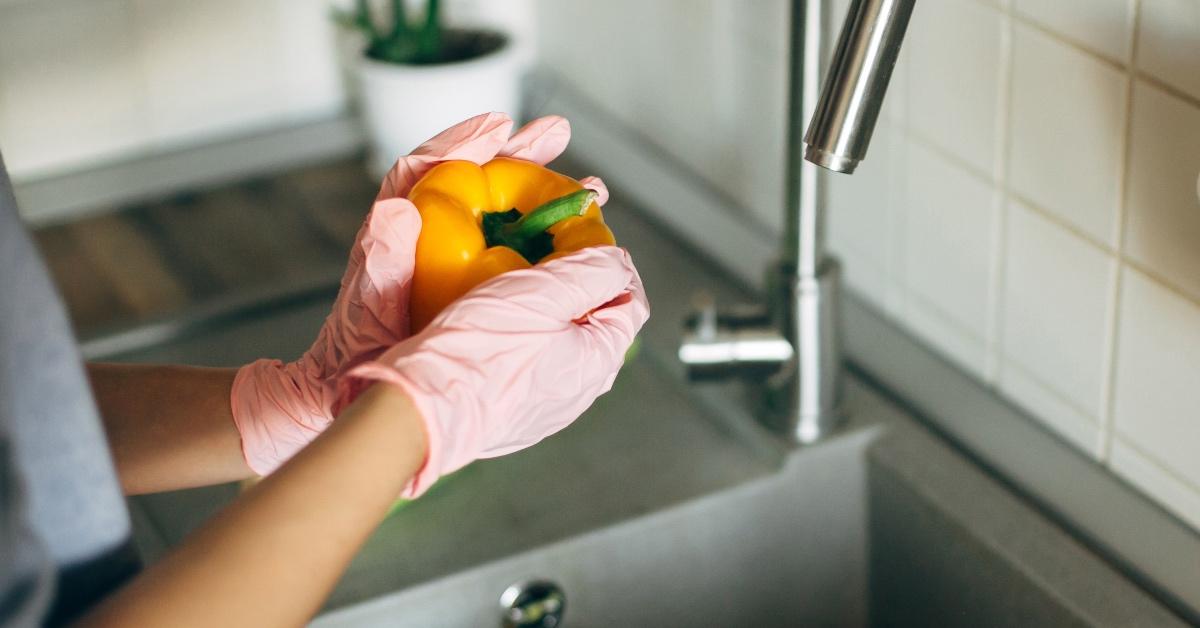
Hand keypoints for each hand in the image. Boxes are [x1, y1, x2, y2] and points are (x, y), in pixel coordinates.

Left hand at [230, 112, 610, 474]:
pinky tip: (576, 242)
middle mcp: (425, 235)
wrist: (355, 388)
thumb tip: (394, 209)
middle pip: (475, 179)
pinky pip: (510, 249)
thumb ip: (380, 264)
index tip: (498, 125)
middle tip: (557, 133)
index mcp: (395, 231)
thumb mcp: (368, 311)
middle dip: (519, 155)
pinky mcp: (468, 281)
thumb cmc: (359, 353)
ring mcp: (449, 257)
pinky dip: (543, 240)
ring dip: (542, 194)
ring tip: (588, 187)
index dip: (463, 144)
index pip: (427, 170)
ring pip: (500, 212)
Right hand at [335, 246, 648, 497]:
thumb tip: (617, 260)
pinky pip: (528, 363)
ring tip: (515, 281)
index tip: (584, 240)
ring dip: (545, 309)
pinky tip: (491, 318)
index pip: (631, 302)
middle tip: (545, 256)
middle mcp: (578, 392)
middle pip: (595, 322)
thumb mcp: (545, 291)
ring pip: (559, 342)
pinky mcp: (510, 412)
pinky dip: (519, 335)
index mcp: (598, 362)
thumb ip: (593, 270)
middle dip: (577, 284)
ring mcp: (544, 407)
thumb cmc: (479, 351)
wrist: (418, 410)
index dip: (613, 264)